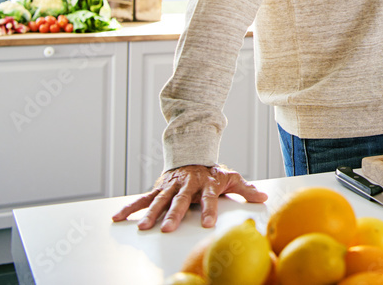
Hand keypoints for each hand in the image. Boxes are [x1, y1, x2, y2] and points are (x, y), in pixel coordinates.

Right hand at [111, 164, 267, 231]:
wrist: (193, 153)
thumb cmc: (213, 172)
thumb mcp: (231, 177)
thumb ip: (245, 189)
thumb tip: (264, 197)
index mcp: (206, 183)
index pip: (209, 198)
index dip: (209, 210)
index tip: (207, 224)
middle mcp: (187, 185)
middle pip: (180, 201)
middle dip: (174, 214)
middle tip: (168, 228)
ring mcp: (171, 186)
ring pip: (159, 200)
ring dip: (150, 213)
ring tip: (143, 227)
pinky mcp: (159, 188)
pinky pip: (143, 198)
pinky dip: (131, 207)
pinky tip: (118, 217)